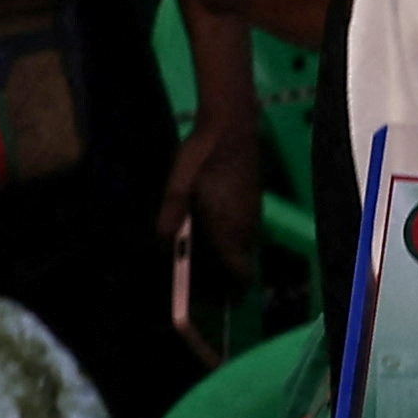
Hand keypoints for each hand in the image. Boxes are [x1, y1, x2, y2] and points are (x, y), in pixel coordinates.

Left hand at [160, 98, 264, 273]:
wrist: (230, 123)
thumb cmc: (202, 156)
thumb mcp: (178, 186)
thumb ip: (171, 216)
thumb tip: (164, 243)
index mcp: (230, 229)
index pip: (242, 274)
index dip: (231, 290)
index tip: (213, 295)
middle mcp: (247, 226)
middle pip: (243, 263)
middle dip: (226, 272)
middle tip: (199, 273)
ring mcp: (254, 211)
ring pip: (245, 245)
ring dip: (228, 252)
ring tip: (200, 248)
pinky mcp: (253, 198)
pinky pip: (245, 228)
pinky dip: (231, 234)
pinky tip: (210, 221)